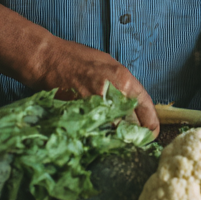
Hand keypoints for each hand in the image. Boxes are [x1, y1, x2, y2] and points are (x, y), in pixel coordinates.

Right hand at [36, 39, 158, 134]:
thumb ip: (123, 85)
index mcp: (124, 80)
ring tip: (112, 139)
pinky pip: (94, 132)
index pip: (146, 108)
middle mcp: (112, 94)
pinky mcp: (80, 116)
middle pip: (131, 125)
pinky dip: (96, 135)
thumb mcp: (109, 65)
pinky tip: (94, 135)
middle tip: (130, 141)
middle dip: (132, 135)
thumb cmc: (78, 58)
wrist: (49, 60)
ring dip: (113, 138)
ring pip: (113, 132)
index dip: (151, 125)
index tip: (151, 134)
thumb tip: (132, 104)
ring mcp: (95, 107)